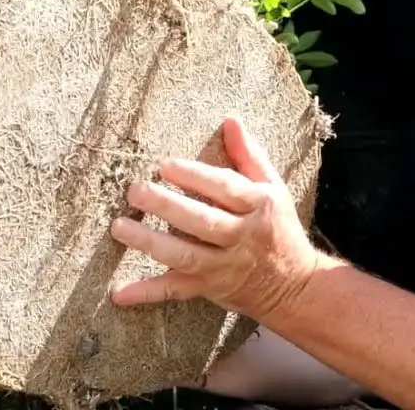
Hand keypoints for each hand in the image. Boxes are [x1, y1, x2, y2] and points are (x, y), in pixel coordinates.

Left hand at [108, 117, 322, 322]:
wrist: (294, 286)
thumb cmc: (278, 228)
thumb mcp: (273, 188)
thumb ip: (249, 155)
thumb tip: (231, 121)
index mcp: (258, 206)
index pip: (225, 188)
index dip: (195, 176)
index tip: (164, 164)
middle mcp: (242, 237)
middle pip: (203, 222)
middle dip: (167, 206)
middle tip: (136, 190)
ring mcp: (224, 266)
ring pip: (186, 255)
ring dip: (151, 243)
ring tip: (120, 227)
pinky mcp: (209, 288)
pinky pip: (176, 291)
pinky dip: (147, 293)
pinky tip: (120, 293)